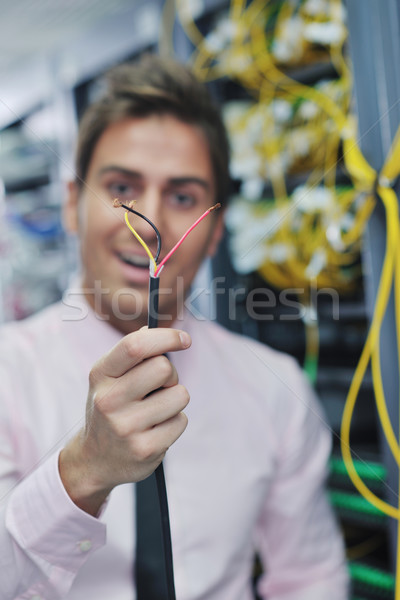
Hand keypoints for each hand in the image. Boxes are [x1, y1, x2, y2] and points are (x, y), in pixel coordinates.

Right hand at [59, 327, 190, 514]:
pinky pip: (181, 421)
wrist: (94, 460)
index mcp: (100, 375)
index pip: (135, 345)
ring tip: (156, 410)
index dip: (166, 337)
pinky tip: (155, 429)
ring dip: (174, 400)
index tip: (185, 339)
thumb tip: (155, 329)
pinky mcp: (145, 449)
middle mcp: (109, 400)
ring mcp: (126, 427)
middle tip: (161, 387)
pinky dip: (175, 422)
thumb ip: (131, 353)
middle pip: (164, 368)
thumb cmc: (111, 408)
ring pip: (180, 395)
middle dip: (171, 374)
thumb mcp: (109, 378)